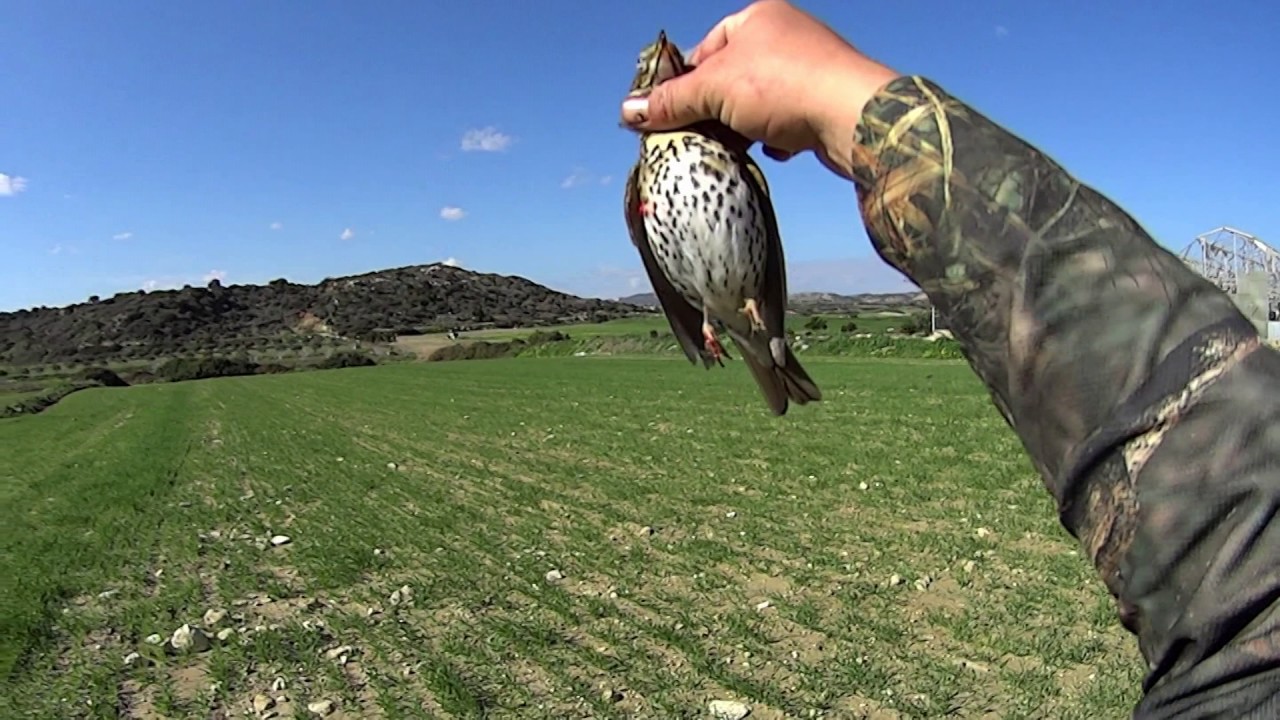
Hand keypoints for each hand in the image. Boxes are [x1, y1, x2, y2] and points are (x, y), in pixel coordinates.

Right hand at [620, 0, 899, 178]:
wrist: (854, 116)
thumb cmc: (784, 85)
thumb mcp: (714, 90)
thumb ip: (671, 101)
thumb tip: (628, 112)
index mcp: (758, 17)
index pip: (706, 49)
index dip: (684, 82)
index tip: (669, 113)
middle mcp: (787, 36)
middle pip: (731, 78)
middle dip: (714, 109)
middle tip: (697, 136)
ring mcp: (809, 69)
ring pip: (759, 102)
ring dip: (743, 127)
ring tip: (734, 146)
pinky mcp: (825, 102)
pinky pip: (787, 122)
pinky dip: (775, 138)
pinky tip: (775, 149)